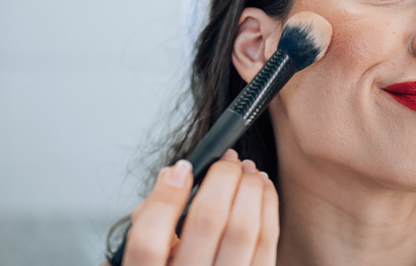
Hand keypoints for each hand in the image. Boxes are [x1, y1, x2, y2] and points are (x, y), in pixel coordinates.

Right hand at [113, 149, 278, 265]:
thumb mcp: (148, 256)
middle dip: (222, 178)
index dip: (164, 198)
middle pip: (207, 222)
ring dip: (249, 188)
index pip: (147, 243)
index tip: (181, 168)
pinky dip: (267, 207)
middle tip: (227, 159)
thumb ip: (151, 220)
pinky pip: (267, 243)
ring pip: (243, 230)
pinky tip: (263, 188)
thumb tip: (176, 174)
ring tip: (248, 168)